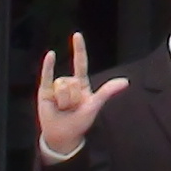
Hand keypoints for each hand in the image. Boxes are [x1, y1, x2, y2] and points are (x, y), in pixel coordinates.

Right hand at [35, 35, 128, 160]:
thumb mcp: (94, 105)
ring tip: (62, 108)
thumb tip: (125, 81)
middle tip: (71, 108)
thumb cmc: (79, 121)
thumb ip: (107, 92)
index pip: (80, 63)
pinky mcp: (45, 91)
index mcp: (81, 84)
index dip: (78, 49)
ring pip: (61, 85)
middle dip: (72, 98)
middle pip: (72, 81)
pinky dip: (48, 65)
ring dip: (63, 101)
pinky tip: (50, 55)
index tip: (76, 35)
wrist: (62, 135)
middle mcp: (68, 83)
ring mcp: (56, 86)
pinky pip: (46, 76)